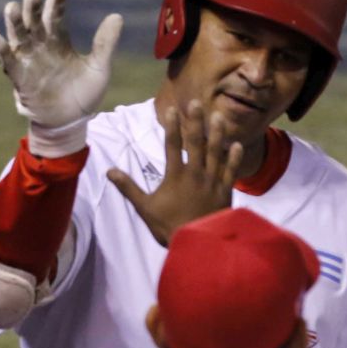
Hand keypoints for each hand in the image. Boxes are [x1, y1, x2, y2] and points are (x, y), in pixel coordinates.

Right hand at [0, 0, 122, 127]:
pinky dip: (1, 50)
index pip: (56, 15)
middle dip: (32, 7)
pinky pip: (8, 62)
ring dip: (14, 22)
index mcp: (59, 40)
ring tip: (12, 8)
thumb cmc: (85, 95)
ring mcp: (28, 60)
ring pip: (18, 36)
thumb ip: (105, 44)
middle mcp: (41, 45)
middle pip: (34, 21)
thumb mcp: (99, 69)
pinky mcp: (19, 77)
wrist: (71, 122)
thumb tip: (117, 16)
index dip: (57, 0)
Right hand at [106, 101, 243, 245]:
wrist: (197, 245)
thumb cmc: (169, 227)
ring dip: (217, 133)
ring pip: (215, 152)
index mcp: (175, 176)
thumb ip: (129, 188)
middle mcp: (195, 174)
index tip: (171, 109)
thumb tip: (110, 171)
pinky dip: (233, 158)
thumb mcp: (145, 208)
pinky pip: (231, 171)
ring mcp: (212, 181)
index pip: (172, 145)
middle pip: (195, 142)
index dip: (172, 126)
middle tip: (196, 102)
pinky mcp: (225, 191)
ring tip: (219, 116)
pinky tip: (237, 145)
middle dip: (195, 121)